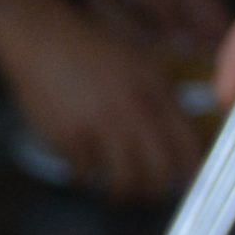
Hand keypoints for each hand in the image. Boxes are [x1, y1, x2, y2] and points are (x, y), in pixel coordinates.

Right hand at [0, 0, 202, 201]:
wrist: (43, 41)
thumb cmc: (90, 54)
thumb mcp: (140, 65)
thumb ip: (164, 97)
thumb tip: (184, 136)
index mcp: (158, 91)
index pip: (190, 146)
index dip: (191, 172)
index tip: (184, 180)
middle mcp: (135, 110)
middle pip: (161, 173)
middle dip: (156, 191)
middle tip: (148, 191)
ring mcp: (102, 126)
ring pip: (126, 182)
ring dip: (123, 193)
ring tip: (116, 190)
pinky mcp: (70, 137)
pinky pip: (86, 176)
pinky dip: (85, 179)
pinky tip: (83, 170)